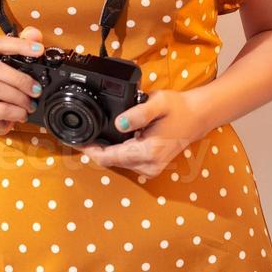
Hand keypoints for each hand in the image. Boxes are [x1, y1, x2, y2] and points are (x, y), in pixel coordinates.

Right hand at [0, 25, 44, 135]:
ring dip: (19, 97)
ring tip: (30, 104)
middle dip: (21, 79)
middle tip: (36, 89)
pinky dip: (15, 112)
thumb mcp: (1, 64)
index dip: (19, 45)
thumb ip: (19, 46)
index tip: (39, 50)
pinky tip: (21, 114)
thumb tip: (35, 35)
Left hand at [71, 88, 212, 178]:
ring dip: (104, 151)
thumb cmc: (178, 108)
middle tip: (80, 135)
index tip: (75, 141)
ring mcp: (150, 169)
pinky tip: (110, 139)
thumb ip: (138, 113)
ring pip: (117, 163)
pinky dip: (115, 152)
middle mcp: (148, 166)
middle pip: (110, 162)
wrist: (196, 117)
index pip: (109, 157)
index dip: (89, 150)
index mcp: (148, 152)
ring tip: (92, 135)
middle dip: (94, 150)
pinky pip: (126, 162)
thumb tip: (119, 123)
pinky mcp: (151, 167)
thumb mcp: (158, 102)